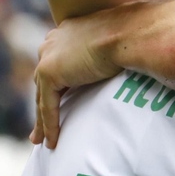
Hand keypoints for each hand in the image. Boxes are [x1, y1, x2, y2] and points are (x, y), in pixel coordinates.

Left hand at [31, 9, 125, 147]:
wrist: (129, 33)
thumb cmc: (133, 37)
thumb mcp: (115, 46)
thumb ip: (108, 55)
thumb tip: (123, 65)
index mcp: (68, 33)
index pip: (59, 64)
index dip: (58, 86)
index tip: (61, 100)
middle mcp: (53, 42)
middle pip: (44, 81)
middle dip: (43, 103)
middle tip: (41, 125)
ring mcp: (48, 56)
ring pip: (42, 96)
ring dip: (41, 120)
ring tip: (42, 140)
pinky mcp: (49, 72)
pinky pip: (48, 106)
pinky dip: (49, 125)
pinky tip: (52, 142)